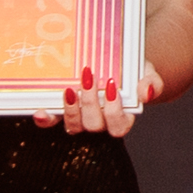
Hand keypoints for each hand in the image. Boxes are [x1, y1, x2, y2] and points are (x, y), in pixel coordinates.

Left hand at [34, 66, 154, 139]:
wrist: (117, 65)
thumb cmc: (133, 73)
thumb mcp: (146, 73)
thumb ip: (151, 83)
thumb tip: (146, 92)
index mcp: (122, 119)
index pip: (119, 125)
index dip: (114, 111)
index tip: (113, 87)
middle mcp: (100, 124)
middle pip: (94, 125)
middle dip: (90, 103)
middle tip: (89, 78)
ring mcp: (80, 120)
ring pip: (73, 127)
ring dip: (71, 110)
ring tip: (70, 89)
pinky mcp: (62, 113)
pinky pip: (52, 122)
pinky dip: (46, 119)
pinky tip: (41, 110)